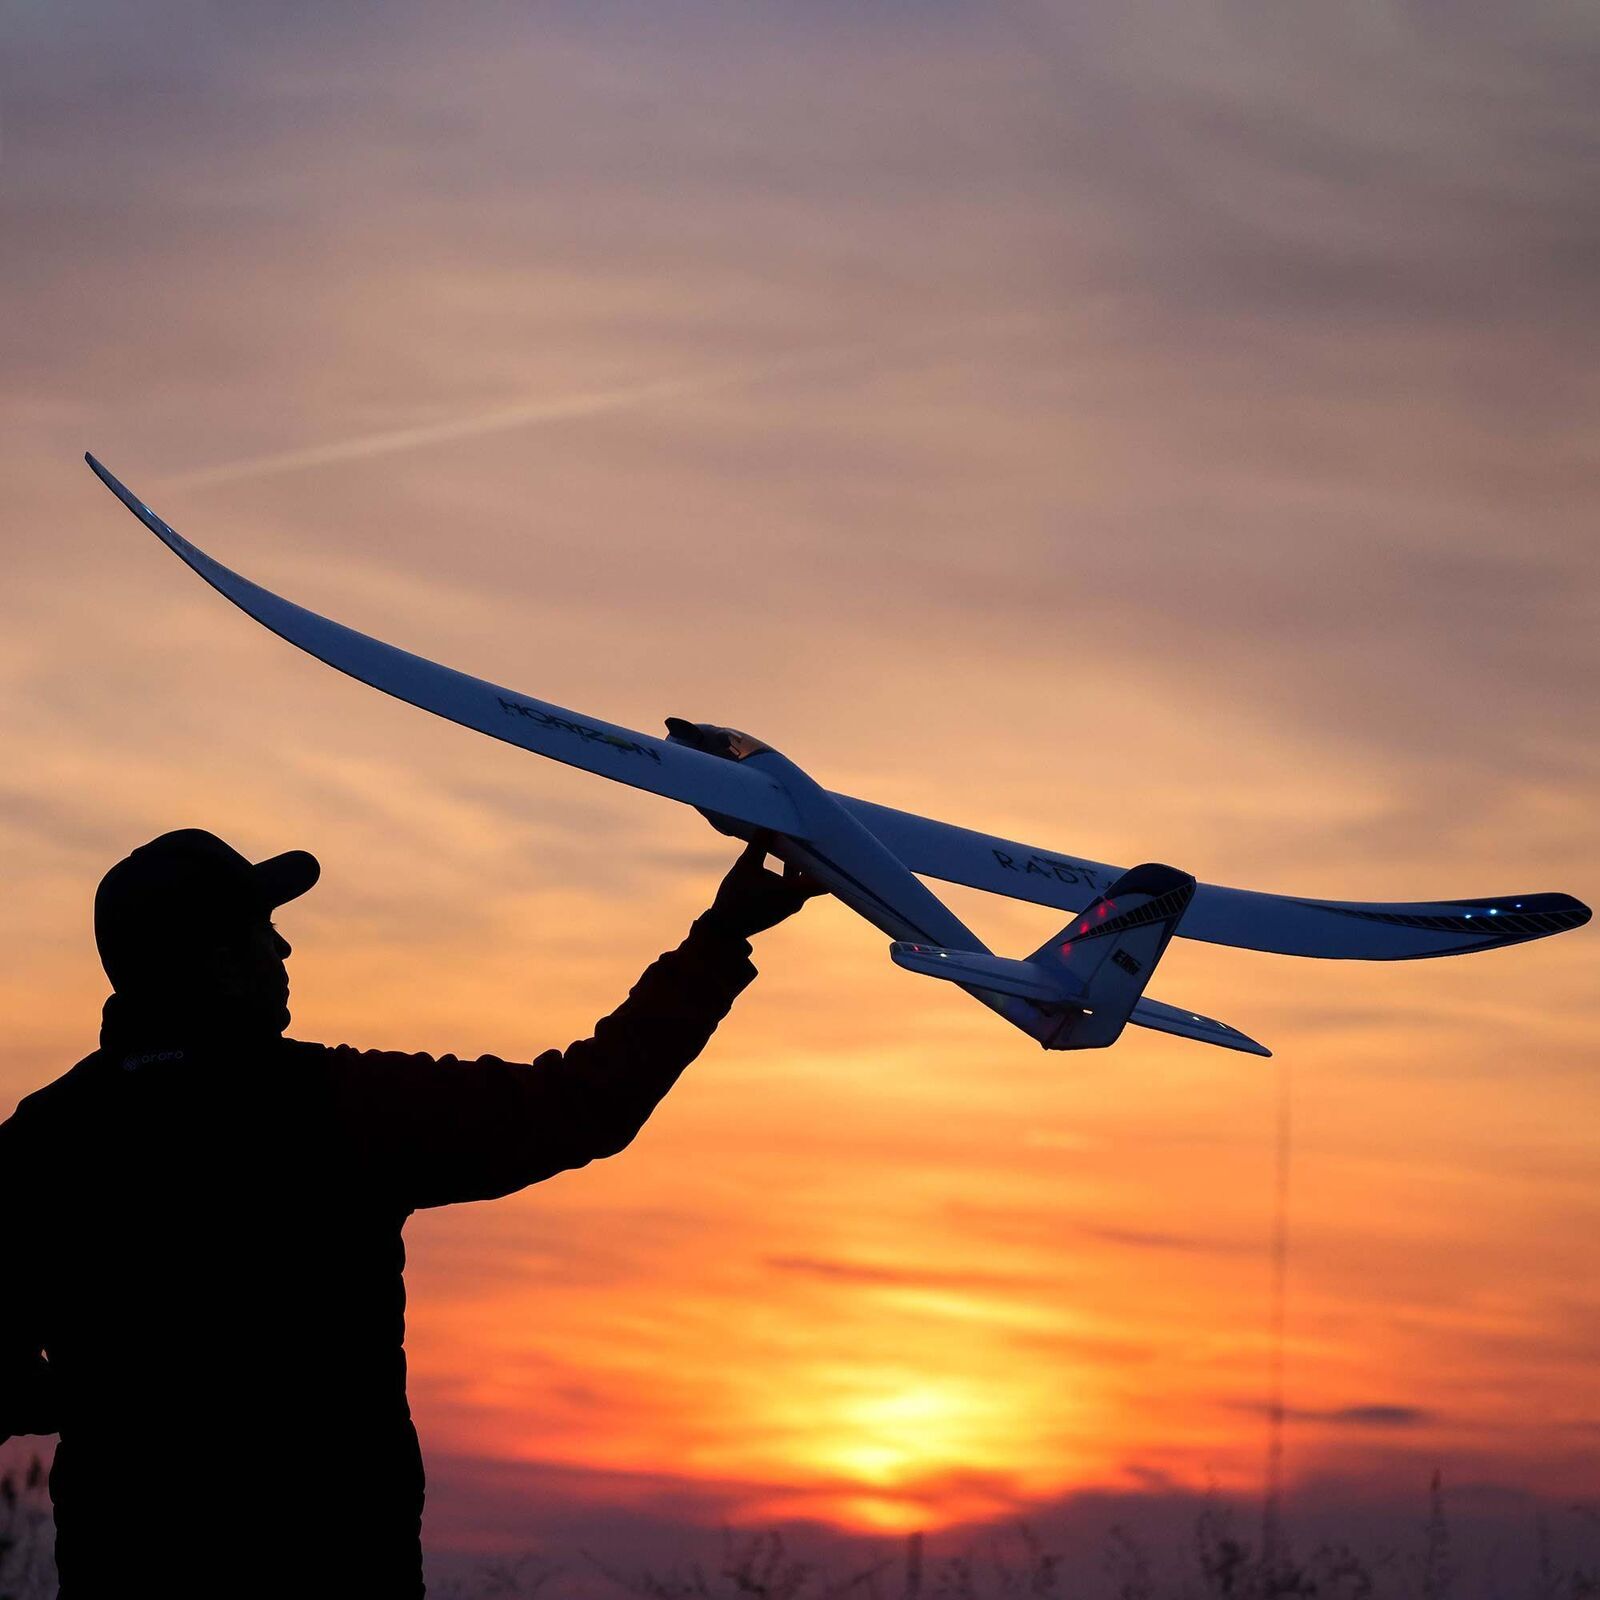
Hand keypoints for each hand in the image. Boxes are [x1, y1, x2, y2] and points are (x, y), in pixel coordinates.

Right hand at [707, 836, 826, 937]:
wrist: (726, 927)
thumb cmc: (735, 898)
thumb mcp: (745, 866)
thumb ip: (759, 846)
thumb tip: (768, 826)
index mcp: (793, 891)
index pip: (825, 878)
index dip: (833, 862)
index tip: (834, 844)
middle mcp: (797, 899)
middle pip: (817, 876)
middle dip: (817, 856)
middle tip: (820, 834)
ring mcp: (791, 903)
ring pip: (805, 879)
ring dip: (803, 862)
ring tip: (803, 839)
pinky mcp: (783, 905)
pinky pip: (795, 884)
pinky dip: (794, 871)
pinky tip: (787, 854)